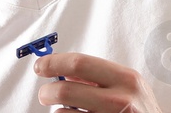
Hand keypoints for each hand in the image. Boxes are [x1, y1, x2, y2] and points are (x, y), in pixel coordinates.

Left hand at [34, 52, 164, 112]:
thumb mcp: (130, 89)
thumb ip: (101, 78)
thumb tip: (64, 70)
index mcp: (126, 79)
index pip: (79, 62)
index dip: (54, 62)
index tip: (41, 66)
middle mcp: (121, 99)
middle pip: (65, 88)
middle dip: (47, 91)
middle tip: (44, 93)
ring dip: (58, 111)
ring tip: (65, 111)